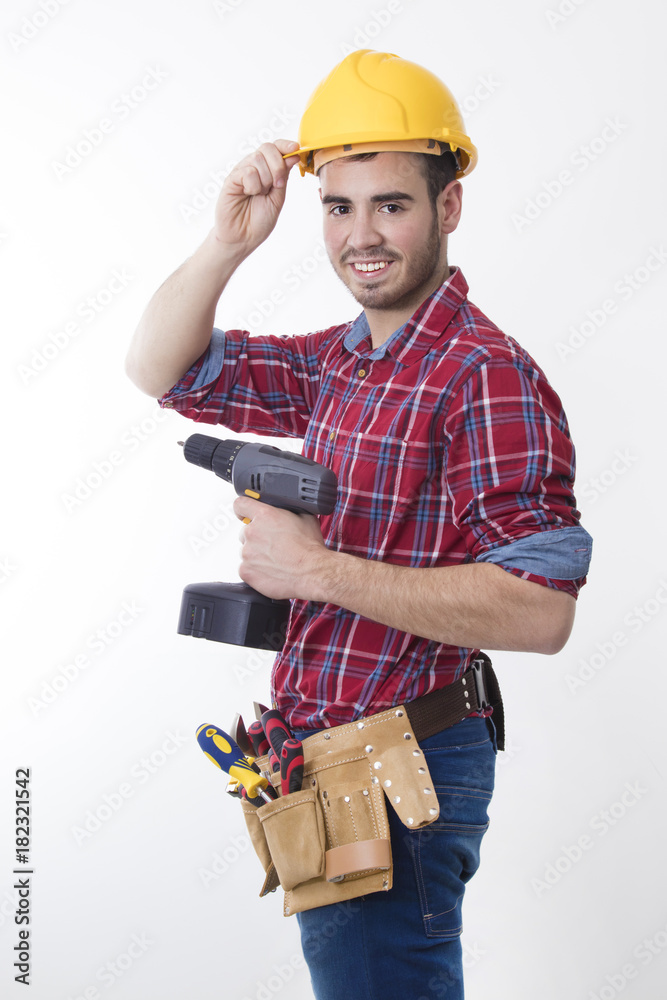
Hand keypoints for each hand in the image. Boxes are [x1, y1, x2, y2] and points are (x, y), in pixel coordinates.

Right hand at [213, 140, 299, 256]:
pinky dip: (253, 185)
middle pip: (267, 148)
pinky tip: (249, 194)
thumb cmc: (259, 220)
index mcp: (266, 170)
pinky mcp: (231, 179)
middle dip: (277, 166)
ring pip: (257, 159)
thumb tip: (293, 154)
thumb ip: (284, 176)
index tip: (296, 149)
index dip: (285, 145)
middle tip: (276, 186)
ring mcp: (241, 172)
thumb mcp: (278, 197)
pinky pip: (247, 171)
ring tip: (259, 194)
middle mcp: (253, 167)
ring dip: (265, 180)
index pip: (275, 148)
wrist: (244, 238)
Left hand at [233, 496, 329, 600]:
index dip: (243, 509)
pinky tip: (271, 571)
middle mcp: (252, 532)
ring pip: (246, 551)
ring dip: (256, 554)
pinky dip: (255, 570)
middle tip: (273, 545)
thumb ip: (287, 510)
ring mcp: (246, 553)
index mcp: (264, 515)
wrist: (312, 572)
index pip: (240, 504)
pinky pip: (245, 568)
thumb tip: (284, 509)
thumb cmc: (310, 547)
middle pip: (245, 532)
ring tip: (275, 560)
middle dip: (257, 537)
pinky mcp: (245, 571)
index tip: (244, 514)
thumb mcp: (305, 517)